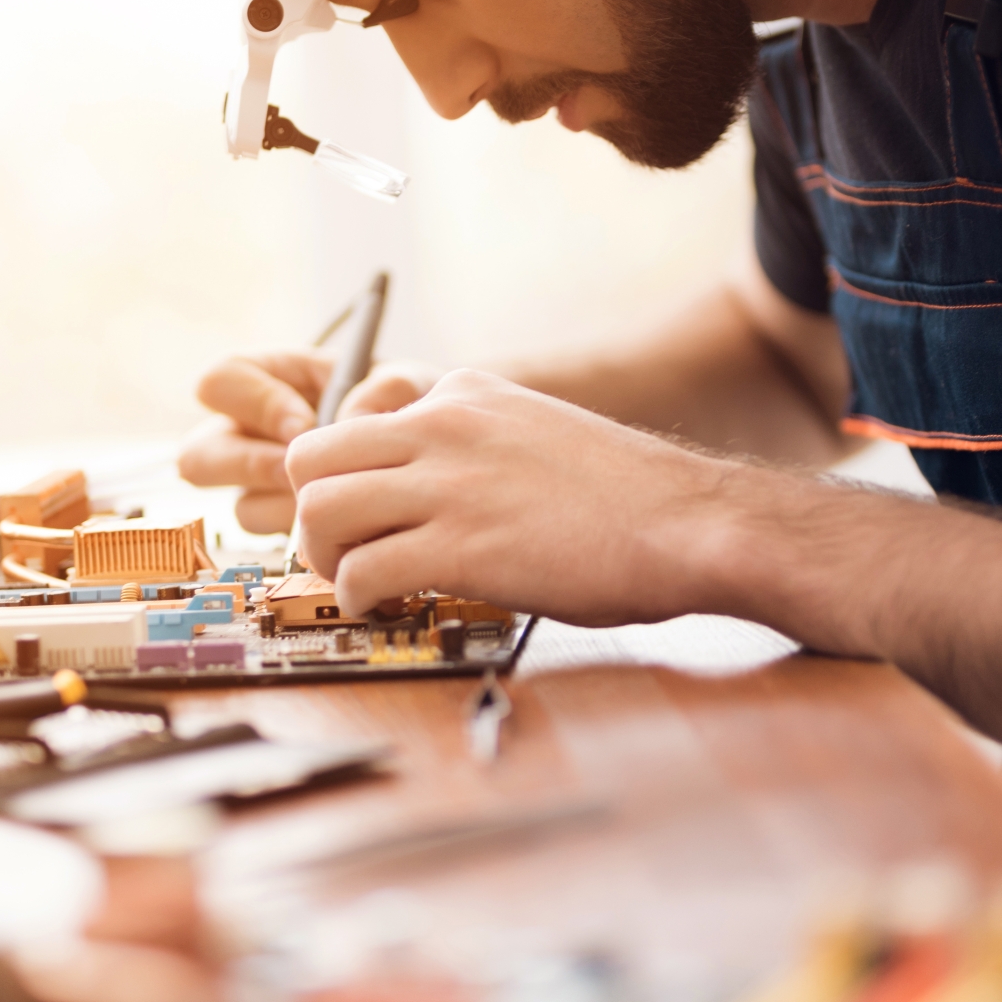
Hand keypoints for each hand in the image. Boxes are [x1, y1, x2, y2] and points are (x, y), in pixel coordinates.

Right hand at [178, 349, 438, 532]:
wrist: (434, 455)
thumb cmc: (408, 405)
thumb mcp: (406, 381)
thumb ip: (385, 386)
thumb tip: (349, 418)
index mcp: (269, 379)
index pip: (221, 381)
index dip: (254, 403)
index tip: (305, 424)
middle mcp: (250, 433)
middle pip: (197, 456)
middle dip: (250, 468)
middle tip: (301, 476)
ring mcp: (261, 487)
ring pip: (239, 508)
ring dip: (288, 508)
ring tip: (343, 501)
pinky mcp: (284, 527)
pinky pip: (275, 544)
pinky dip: (311, 538)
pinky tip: (353, 525)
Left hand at [284, 369, 736, 624]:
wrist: (688, 523)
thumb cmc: (630, 496)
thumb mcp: (538, 433)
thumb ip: (480, 445)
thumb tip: (440, 489)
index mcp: (463, 393)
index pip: (354, 417)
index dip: (346, 473)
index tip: (363, 508)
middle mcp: (444, 426)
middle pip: (313, 457)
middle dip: (314, 511)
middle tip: (344, 550)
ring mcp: (448, 484)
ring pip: (320, 511)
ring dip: (325, 557)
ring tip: (361, 582)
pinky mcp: (458, 546)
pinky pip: (361, 571)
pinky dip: (358, 597)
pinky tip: (388, 607)